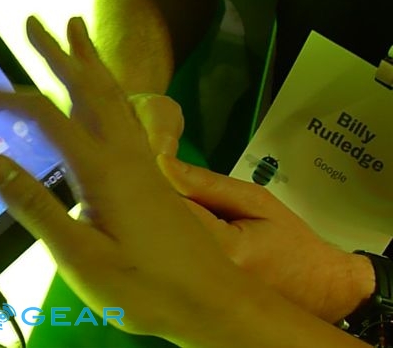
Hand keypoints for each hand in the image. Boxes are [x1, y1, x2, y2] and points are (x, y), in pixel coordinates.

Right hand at [0, 16, 264, 343]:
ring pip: (113, 94)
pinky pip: (125, 113)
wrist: (210, 302)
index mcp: (101, 168)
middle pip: (87, 87)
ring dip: (89, 59)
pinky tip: (106, 95)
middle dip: (57, 52)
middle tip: (33, 21)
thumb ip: (36, 207)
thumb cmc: (143, 286)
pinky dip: (108, 90)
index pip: (45, 116)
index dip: (6, 99)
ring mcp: (142, 161)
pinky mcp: (152, 173)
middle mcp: (123, 153)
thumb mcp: (79, 256)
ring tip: (75, 29)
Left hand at [155, 156, 375, 323]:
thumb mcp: (256, 202)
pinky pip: (164, 267)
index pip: (169, 205)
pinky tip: (180, 245)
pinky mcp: (189, 304)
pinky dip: (163, 251)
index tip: (158, 172)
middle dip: (152, 209)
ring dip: (157, 230)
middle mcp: (206, 276)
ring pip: (156, 249)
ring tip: (181, 224)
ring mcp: (196, 294)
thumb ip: (208, 184)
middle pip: (154, 231)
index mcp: (224, 247)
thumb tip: (162, 163)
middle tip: (168, 199)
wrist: (317, 291)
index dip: (157, 185)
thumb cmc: (290, 243)